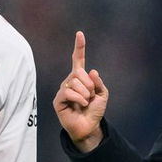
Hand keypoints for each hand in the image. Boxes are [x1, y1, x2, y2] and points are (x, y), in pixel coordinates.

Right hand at [53, 31, 109, 151]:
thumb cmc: (94, 111)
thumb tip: (92, 71)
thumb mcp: (102, 95)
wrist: (89, 127)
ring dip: (85, 94)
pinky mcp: (58, 100)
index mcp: (80, 78)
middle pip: (79, 73)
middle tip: (90, 97)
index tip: (80, 34)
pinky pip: (68, 92)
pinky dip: (79, 98)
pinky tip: (81, 105)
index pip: (78, 60)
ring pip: (75, 82)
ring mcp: (63, 90)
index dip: (79, 47)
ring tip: (85, 103)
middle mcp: (70, 81)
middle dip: (90, 85)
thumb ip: (99, 82)